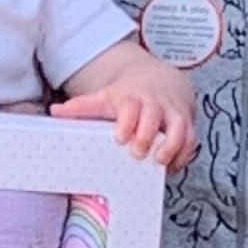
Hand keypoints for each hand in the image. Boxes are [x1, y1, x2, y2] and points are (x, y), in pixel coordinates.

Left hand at [55, 62, 195, 168]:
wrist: (160, 81)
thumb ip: (82, 107)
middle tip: (138, 152)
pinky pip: (191, 140)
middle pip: (155, 116)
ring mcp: (173, 114)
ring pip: (180, 128)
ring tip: (160, 160)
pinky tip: (171, 166)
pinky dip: (184, 154)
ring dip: (172, 145)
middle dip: (148, 135)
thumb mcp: (105, 97)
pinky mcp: (187, 124)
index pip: (131, 106)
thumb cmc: (129, 95)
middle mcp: (155, 104)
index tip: (120, 137)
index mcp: (132, 97)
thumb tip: (56, 112)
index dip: (127, 121)